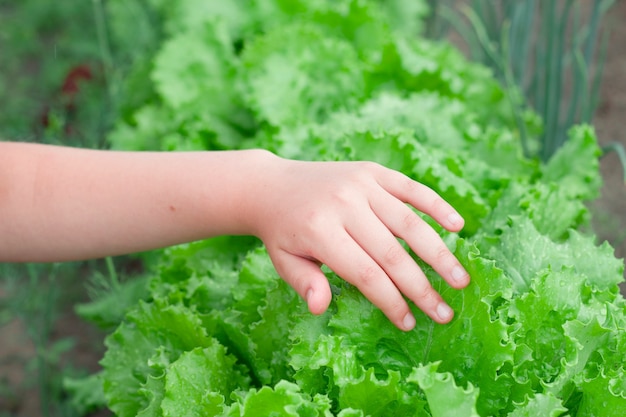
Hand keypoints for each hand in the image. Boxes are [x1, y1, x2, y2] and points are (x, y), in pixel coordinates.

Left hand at [247, 156, 469, 330]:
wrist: (273, 185)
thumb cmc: (283, 232)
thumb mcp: (284, 261)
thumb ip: (305, 283)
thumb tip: (320, 308)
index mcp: (319, 231)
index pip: (365, 274)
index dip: (390, 301)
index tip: (409, 323)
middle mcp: (343, 204)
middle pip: (392, 252)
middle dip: (421, 287)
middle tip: (444, 313)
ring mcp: (360, 184)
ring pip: (409, 223)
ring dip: (439, 254)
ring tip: (461, 280)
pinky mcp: (372, 171)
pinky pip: (411, 188)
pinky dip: (436, 205)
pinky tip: (457, 226)